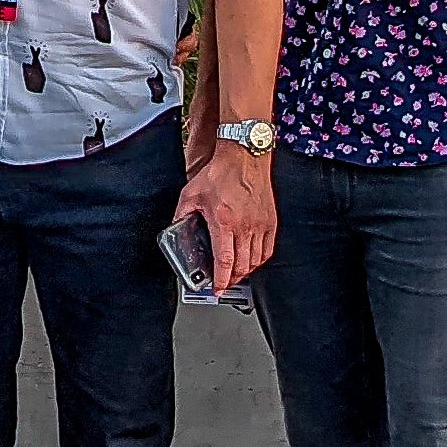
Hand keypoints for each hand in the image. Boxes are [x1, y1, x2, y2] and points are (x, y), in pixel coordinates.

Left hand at [177, 149, 276, 292]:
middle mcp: (245, 226)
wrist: (244, 156)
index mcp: (224, 221)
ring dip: (246, 271)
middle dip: (232, 280)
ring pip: (256, 260)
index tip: (218, 290)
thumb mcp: (191, 194)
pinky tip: (251, 259)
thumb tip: (176, 228)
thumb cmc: (221, 172)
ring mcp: (260, 224)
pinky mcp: (270, 221)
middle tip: (224, 283)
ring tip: (236, 273)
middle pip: (242, 266)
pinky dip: (259, 259)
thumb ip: (182, 214)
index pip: (225, 260)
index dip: (221, 280)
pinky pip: (267, 249)